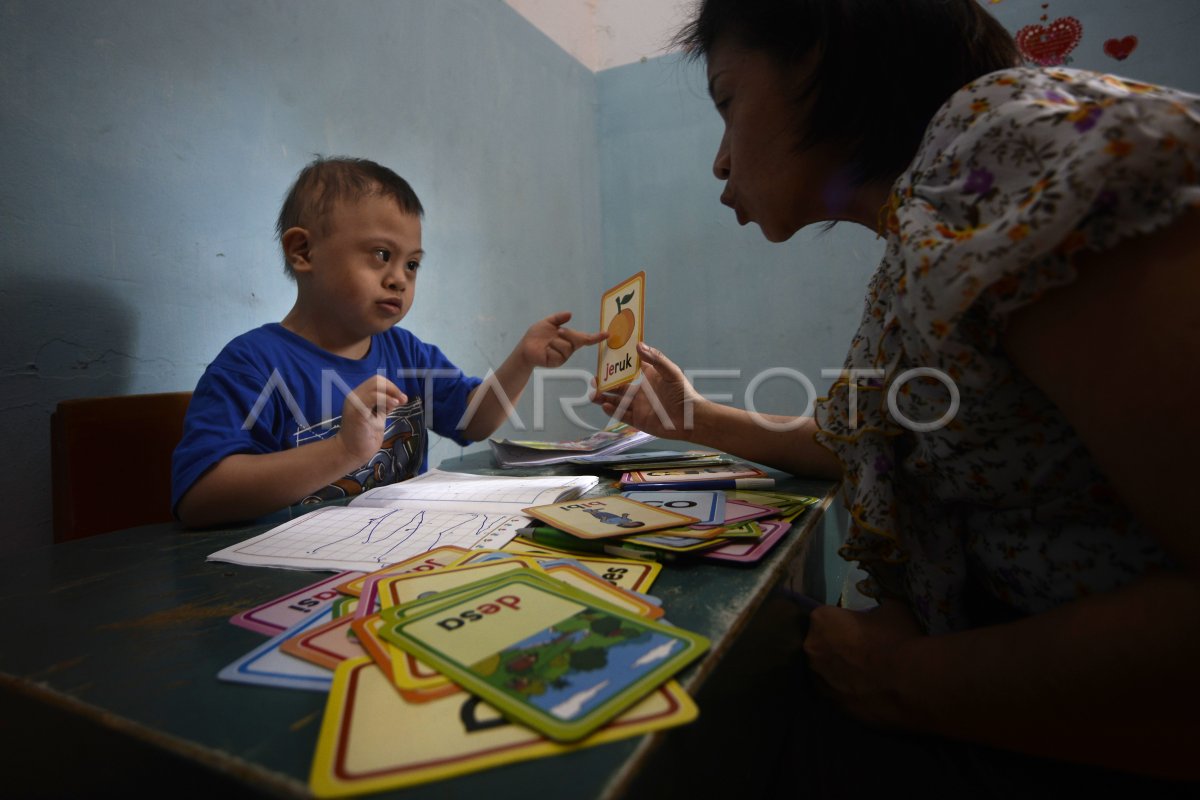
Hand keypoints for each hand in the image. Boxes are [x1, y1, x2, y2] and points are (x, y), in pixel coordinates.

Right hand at [335, 375, 405, 464]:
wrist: (352, 452)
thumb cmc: (365, 436)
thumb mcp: (377, 416)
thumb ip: (385, 405)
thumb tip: (399, 397)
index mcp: (360, 396)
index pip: (376, 382)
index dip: (391, 387)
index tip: (401, 398)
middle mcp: (355, 396)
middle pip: (376, 380)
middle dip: (393, 388)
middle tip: (402, 400)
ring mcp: (355, 402)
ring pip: (375, 386)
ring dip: (390, 394)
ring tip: (396, 405)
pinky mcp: (357, 411)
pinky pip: (372, 397)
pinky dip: (385, 399)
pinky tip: (393, 405)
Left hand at [520, 311, 607, 367]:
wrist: (525, 348)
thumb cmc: (536, 336)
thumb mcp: (547, 323)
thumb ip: (558, 318)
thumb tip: (570, 314)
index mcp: (569, 338)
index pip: (585, 338)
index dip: (597, 337)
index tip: (607, 334)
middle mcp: (569, 348)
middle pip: (576, 339)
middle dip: (566, 334)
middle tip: (557, 333)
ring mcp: (564, 357)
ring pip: (566, 346)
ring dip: (555, 342)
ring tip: (547, 344)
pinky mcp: (557, 363)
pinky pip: (557, 353)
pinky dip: (549, 349)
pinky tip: (544, 351)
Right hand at [593, 342, 705, 436]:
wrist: (691, 419)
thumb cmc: (684, 393)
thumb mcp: (671, 372)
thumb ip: (656, 359)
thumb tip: (639, 345)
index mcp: (647, 378)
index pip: (628, 370)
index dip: (616, 366)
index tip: (604, 360)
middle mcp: (640, 392)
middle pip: (617, 387)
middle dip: (605, 384)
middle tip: (594, 380)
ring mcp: (638, 407)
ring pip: (616, 402)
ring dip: (604, 398)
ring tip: (594, 395)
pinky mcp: (638, 421)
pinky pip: (622, 415)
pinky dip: (613, 411)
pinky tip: (606, 405)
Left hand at [803, 601, 923, 726]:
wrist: (908, 684)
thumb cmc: (897, 639)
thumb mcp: (892, 609)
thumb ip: (876, 610)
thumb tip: (877, 615)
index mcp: (821, 619)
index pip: (829, 617)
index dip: (846, 623)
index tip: (863, 629)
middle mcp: (811, 648)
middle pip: (823, 644)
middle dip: (839, 646)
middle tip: (866, 652)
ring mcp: (818, 679)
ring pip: (827, 670)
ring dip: (841, 671)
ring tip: (869, 675)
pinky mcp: (830, 704)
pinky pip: (837, 693)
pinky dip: (848, 692)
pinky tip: (869, 692)